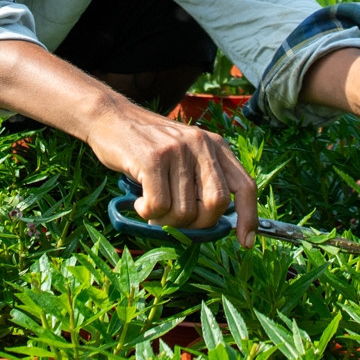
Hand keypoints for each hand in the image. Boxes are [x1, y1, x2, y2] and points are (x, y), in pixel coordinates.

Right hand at [86, 103, 259, 246]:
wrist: (111, 117)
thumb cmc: (147, 145)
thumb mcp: (185, 154)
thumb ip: (202, 181)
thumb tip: (213, 226)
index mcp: (215, 145)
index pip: (245, 186)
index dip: (249, 218)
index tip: (244, 242)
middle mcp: (201, 144)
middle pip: (216, 204)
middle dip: (198, 224)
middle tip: (176, 220)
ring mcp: (177, 150)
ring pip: (185, 211)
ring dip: (165, 220)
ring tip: (151, 205)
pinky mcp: (152, 159)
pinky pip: (159, 206)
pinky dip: (147, 212)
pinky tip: (139, 201)